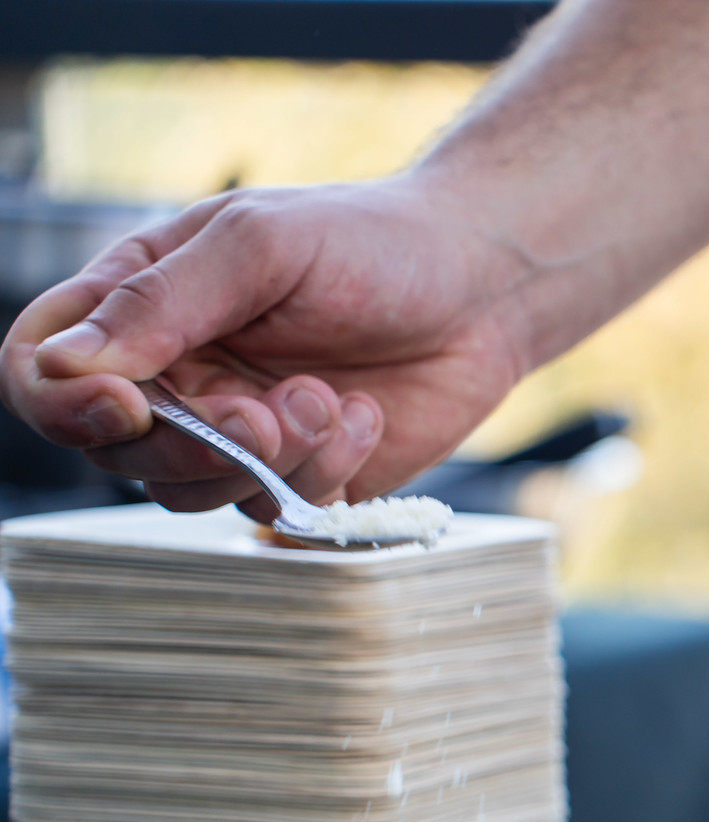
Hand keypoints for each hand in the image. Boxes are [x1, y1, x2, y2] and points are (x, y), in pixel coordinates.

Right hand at [0, 176, 533, 520]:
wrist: (482, 285)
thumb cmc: (371, 242)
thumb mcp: (261, 246)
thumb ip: (164, 301)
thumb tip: (76, 367)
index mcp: (137, 306)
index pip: (42, 372)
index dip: (62, 404)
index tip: (126, 407)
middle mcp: (176, 378)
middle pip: (117, 452)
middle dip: (188, 446)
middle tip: (262, 415)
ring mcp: (237, 434)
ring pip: (196, 492)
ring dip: (267, 460)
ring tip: (328, 399)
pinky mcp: (304, 476)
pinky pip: (278, 510)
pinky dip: (323, 472)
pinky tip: (363, 415)